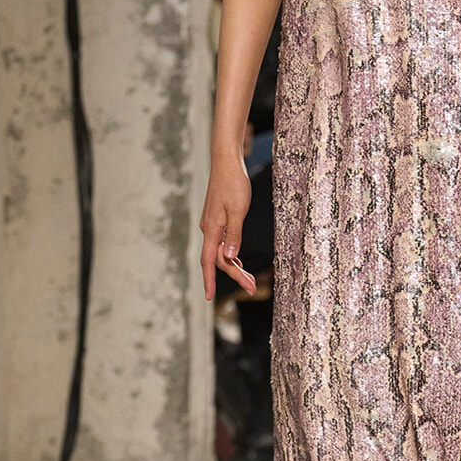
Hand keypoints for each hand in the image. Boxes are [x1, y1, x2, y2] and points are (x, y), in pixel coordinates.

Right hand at [199, 151, 256, 300]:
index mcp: (212, 229)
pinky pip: (223, 244)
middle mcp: (209, 230)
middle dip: (235, 276)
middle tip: (252, 288)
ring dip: (235, 267)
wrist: (226, 162)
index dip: (209, 280)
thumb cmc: (233, 183)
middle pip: (219, 260)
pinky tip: (240, 262)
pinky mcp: (218, 220)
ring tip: (251, 281)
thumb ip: (234, 234)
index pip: (209, 261)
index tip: (208, 297)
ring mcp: (213, 225)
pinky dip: (232, 255)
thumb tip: (230, 256)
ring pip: (222, 253)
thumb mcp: (238, 210)